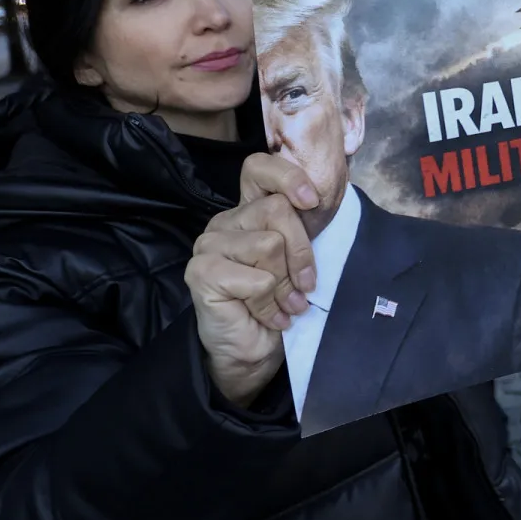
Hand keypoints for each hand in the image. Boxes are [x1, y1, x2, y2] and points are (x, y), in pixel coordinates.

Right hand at [185, 154, 320, 406]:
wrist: (255, 351)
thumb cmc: (281, 304)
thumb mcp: (299, 260)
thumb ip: (302, 229)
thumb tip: (319, 200)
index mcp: (249, 211)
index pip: (259, 168)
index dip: (289, 177)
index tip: (313, 201)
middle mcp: (225, 222)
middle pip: (277, 210)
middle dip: (301, 254)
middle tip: (304, 287)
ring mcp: (209, 245)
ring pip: (269, 244)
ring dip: (285, 285)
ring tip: (284, 305)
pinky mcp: (201, 272)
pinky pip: (256, 278)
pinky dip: (270, 303)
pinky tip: (268, 316)